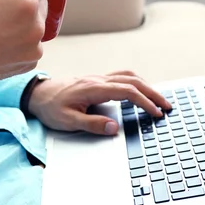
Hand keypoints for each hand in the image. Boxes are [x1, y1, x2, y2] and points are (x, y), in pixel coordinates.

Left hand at [28, 71, 171, 134]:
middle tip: (167, 106)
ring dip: (147, 86)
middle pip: (134, 81)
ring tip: (159, 99)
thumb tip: (114, 127)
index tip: (156, 114)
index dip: (145, 102)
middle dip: (153, 93)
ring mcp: (98, 78)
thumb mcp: (68, 121)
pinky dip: (136, 82)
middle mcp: (98, 80)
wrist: (37, 94)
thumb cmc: (50, 107)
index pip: (128, 92)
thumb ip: (92, 124)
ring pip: (129, 76)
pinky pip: (122, 76)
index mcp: (94, 88)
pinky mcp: (96, 80)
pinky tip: (141, 90)